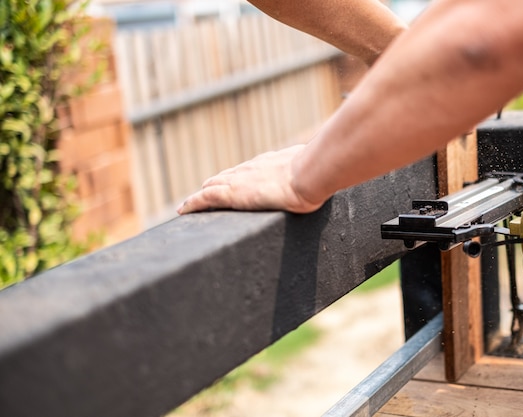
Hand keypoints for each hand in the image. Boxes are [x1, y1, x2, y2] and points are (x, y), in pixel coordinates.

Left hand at [177, 144, 323, 214]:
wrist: (310, 174)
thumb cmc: (317, 173)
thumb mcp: (315, 172)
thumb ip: (315, 173)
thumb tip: (332, 174)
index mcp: (269, 164)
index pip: (246, 171)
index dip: (236, 178)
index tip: (231, 184)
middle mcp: (250, 169)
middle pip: (225, 176)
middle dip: (215, 186)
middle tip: (206, 196)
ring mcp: (239, 181)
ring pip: (212, 186)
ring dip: (201, 196)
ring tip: (191, 206)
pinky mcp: (231, 194)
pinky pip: (204, 199)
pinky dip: (193, 203)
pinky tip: (183, 210)